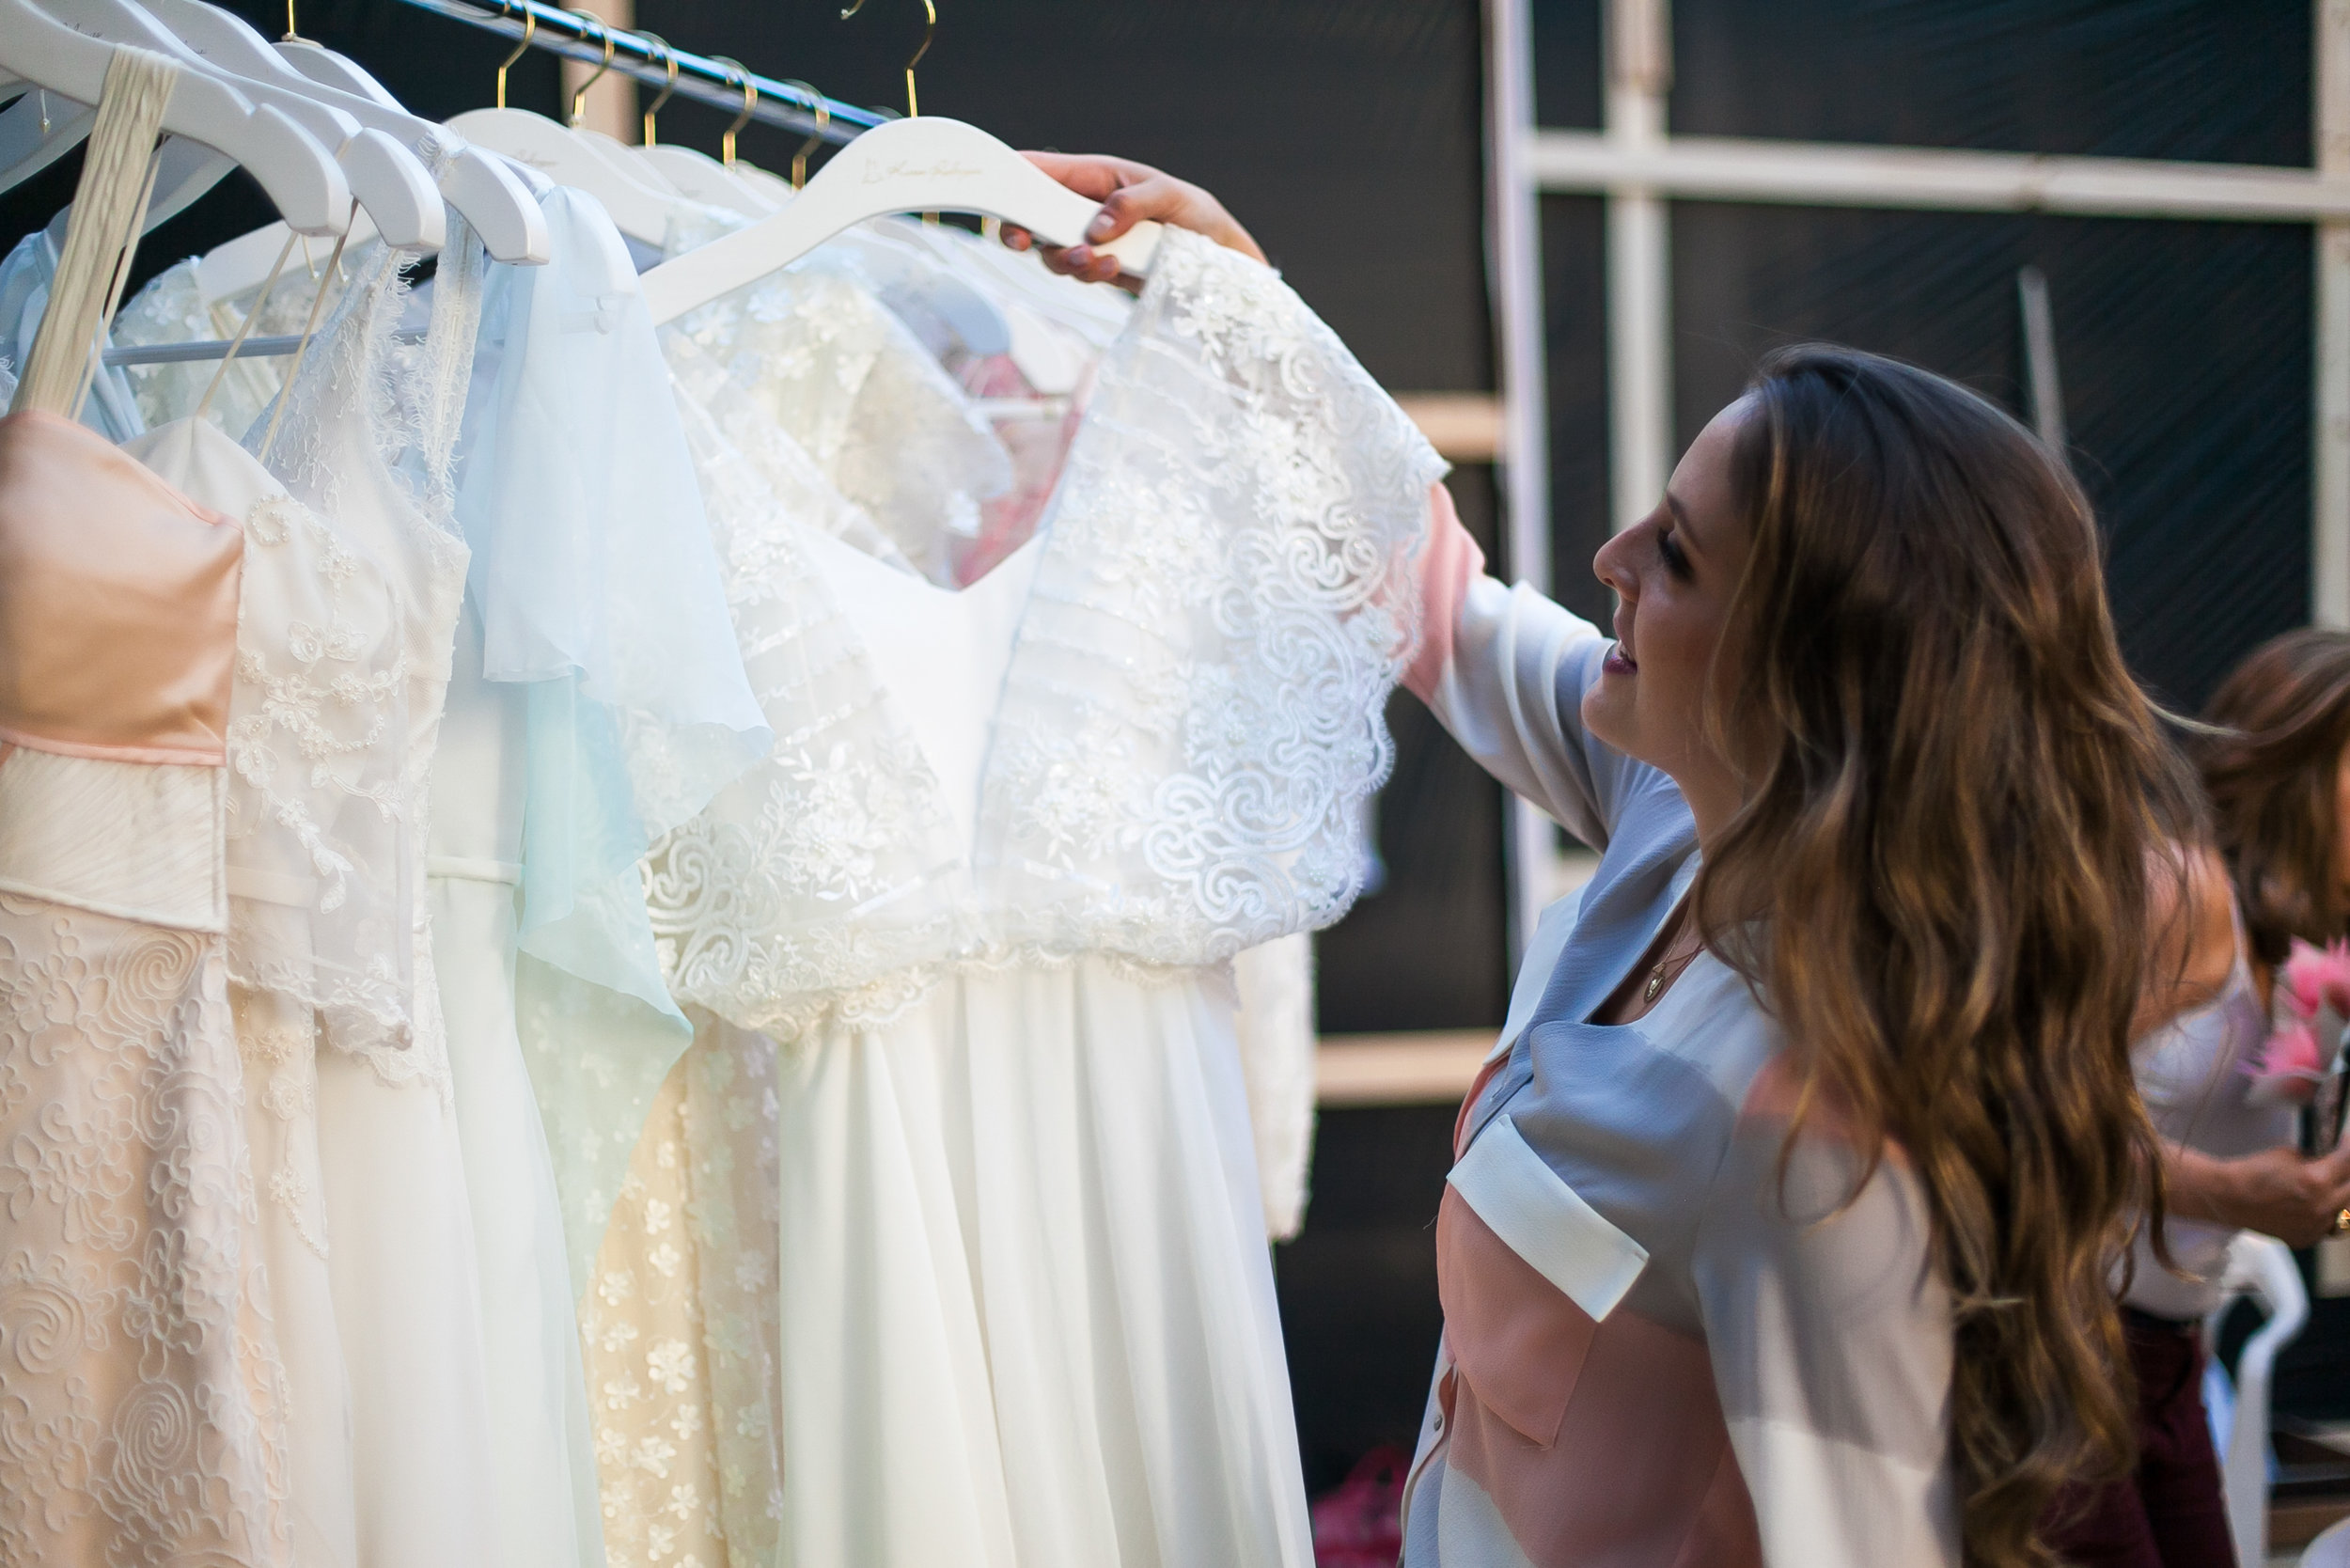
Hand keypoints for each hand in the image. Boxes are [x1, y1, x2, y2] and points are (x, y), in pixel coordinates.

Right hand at [1001, 152, 1264, 286]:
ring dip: (1064, 260)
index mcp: (1092, 173)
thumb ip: (1131, 205)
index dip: (1008, 177)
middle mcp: (1081, 205)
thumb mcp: (1169, 196)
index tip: (993, 193)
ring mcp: (1087, 238)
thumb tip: (1096, 230)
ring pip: (1050, 251)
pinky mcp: (1099, 267)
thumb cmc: (1193, 211)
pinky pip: (1077, 273)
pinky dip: (1089, 274)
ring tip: (1095, 261)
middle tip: (1021, 242)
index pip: (1038, 169)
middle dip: (1019, 231)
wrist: (1217, 257)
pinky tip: (1114, 269)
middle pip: (1029, 215)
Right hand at [2170, 1143, 2349, 1247]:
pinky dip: (2325, 1215)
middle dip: (2346, 1173)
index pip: (2349, 1160)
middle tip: (2338, 1165)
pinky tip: (2312, 1205)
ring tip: (2326, 1187)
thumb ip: (2316, 1158)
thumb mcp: (2288, 1154)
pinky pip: (2328, 1226)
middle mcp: (2321, 1207)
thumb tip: (2332, 1159)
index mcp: (2316, 1180)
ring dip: (2340, 1195)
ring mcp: (2315, 1227)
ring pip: (2346, 1211)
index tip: (2346, 1142)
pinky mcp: (2307, 1239)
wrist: (2227, 1198)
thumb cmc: (2252, 1171)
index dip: (2348, 1147)